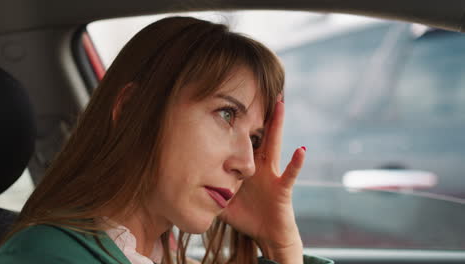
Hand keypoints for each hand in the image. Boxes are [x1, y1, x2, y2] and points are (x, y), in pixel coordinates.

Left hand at [219, 100, 305, 262]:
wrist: (267, 234)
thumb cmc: (246, 216)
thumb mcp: (222, 198)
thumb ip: (206, 188)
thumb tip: (183, 181)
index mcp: (246, 166)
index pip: (241, 139)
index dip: (237, 122)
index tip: (228, 101)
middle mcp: (260, 165)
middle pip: (259, 134)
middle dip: (259, 112)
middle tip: (260, 87)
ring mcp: (272, 174)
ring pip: (275, 144)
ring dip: (278, 125)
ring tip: (280, 104)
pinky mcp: (282, 188)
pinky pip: (289, 174)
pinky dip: (296, 163)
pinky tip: (301, 150)